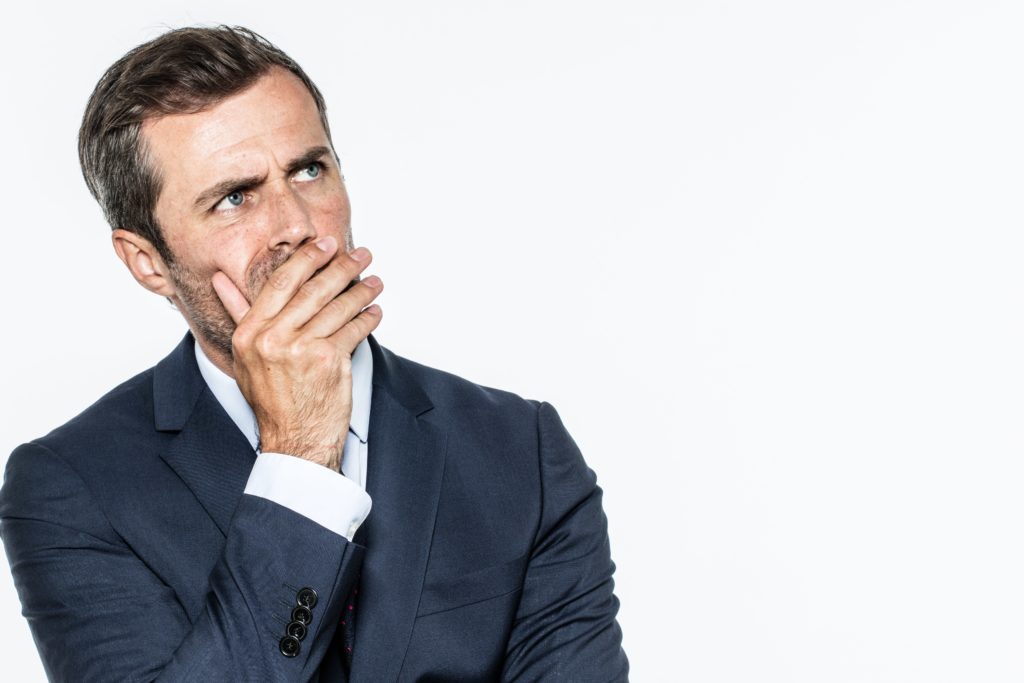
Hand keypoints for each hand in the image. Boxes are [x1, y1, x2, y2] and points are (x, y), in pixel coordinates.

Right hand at [211, 236, 382, 470]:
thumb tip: (219, 280)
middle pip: (313, 289)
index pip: (281, 282)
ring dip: (361, 291)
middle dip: (341, 266)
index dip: (307, 259)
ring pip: (338, 306)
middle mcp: (273, 337)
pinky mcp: (328, 360)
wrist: (293, 439)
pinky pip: (354, 329)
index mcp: (250, 332)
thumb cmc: (271, 397)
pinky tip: (374, 311)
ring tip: (374, 282)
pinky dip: (368, 318)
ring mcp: (301, 348)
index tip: (325, 244)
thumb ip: (238, 314)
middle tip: (360, 254)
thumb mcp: (245, 356)